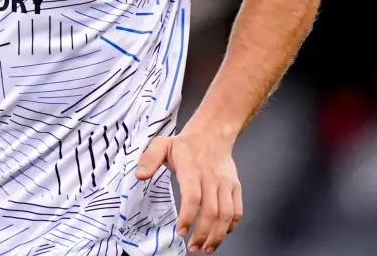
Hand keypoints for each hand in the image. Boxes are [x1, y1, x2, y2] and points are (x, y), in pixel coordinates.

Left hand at [136, 133, 242, 253]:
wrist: (212, 133)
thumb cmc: (185, 144)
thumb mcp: (161, 145)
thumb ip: (149, 159)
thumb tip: (140, 176)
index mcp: (192, 169)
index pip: (192, 197)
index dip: (188, 216)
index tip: (181, 231)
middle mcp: (211, 178)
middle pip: (211, 211)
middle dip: (203, 233)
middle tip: (193, 247)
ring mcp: (225, 184)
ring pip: (226, 214)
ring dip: (218, 234)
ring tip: (207, 248)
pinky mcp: (235, 187)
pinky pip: (237, 210)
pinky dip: (231, 226)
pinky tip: (221, 234)